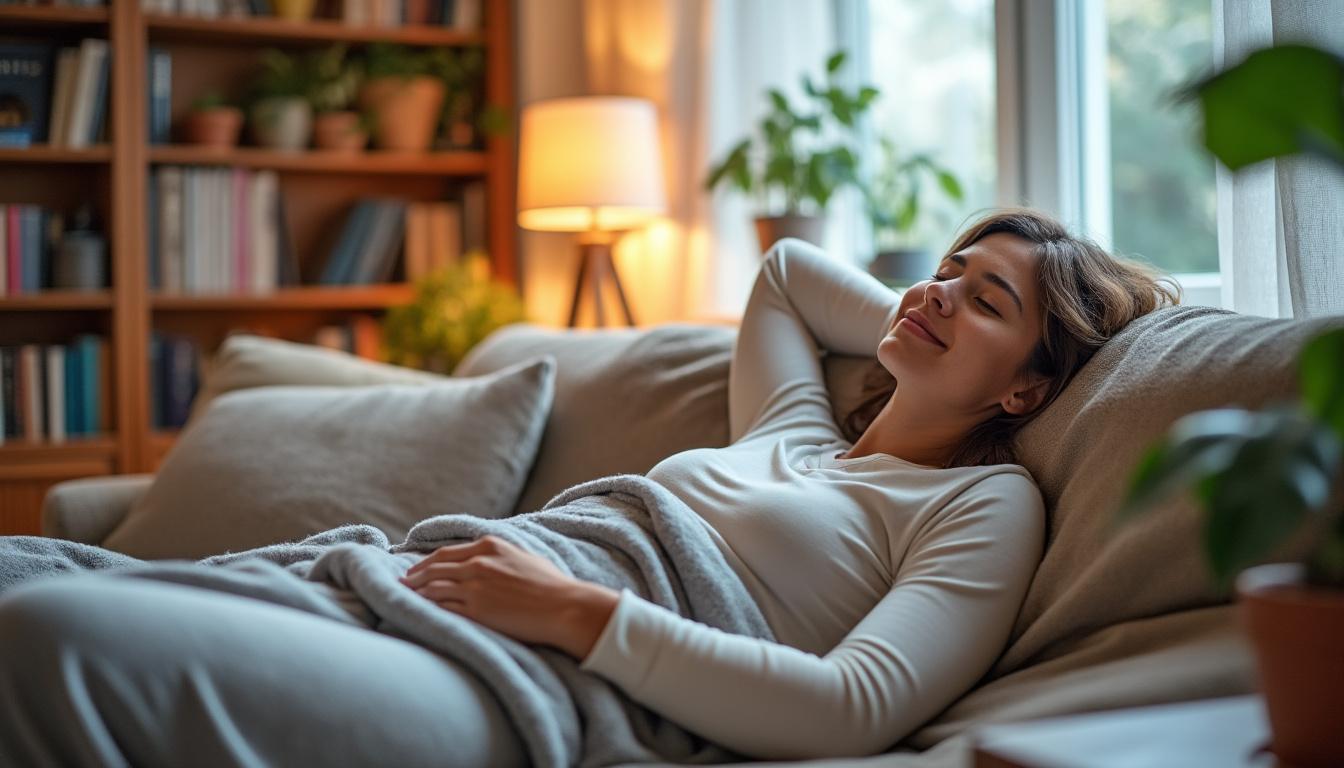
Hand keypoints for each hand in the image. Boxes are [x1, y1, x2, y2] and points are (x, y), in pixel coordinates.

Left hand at [400, 535, 619, 658]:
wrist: (564, 607)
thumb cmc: (551, 585)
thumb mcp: (524, 557)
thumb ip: (502, 555)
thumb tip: (491, 558)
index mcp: (490, 546)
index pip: (447, 553)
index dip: (427, 563)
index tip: (416, 569)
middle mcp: (478, 563)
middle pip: (434, 568)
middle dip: (414, 577)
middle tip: (402, 583)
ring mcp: (475, 586)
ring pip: (434, 588)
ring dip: (416, 593)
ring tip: (403, 599)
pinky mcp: (476, 610)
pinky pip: (443, 608)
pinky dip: (428, 609)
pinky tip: (420, 613)